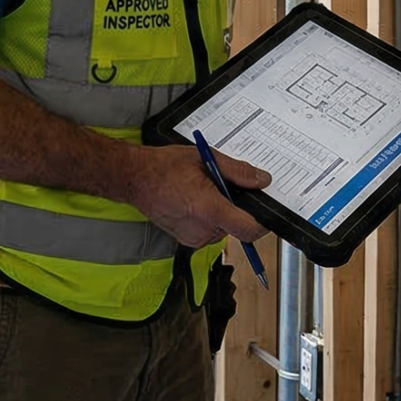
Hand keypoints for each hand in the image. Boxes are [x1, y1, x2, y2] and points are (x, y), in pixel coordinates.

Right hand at [126, 145, 273, 249]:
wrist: (134, 179)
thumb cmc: (164, 167)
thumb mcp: (206, 159)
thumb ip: (238, 172)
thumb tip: (262, 180)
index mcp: (209, 209)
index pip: (249, 229)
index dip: (263, 222)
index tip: (265, 210)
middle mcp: (202, 230)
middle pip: (238, 226)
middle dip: (237, 207)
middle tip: (223, 186)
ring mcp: (194, 238)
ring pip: (225, 228)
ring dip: (223, 212)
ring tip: (205, 191)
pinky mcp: (188, 241)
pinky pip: (211, 231)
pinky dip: (210, 218)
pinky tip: (196, 201)